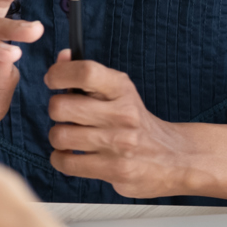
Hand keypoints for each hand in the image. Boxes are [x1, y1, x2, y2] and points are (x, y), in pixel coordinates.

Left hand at [45, 52, 199, 199]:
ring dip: (58, 138)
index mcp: (121, 88)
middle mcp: (122, 114)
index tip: (52, 81)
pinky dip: (61, 160)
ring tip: (71, 137)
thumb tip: (61, 57)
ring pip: (60, 136)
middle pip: (61, 106)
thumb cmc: (135, 121)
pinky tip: (72, 156)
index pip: (85, 72)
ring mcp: (120, 143)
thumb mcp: (118, 92)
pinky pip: (66, 163)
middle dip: (56, 111)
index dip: (59, 74)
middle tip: (66, 115)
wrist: (174, 157)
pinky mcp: (116, 170)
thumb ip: (88, 75)